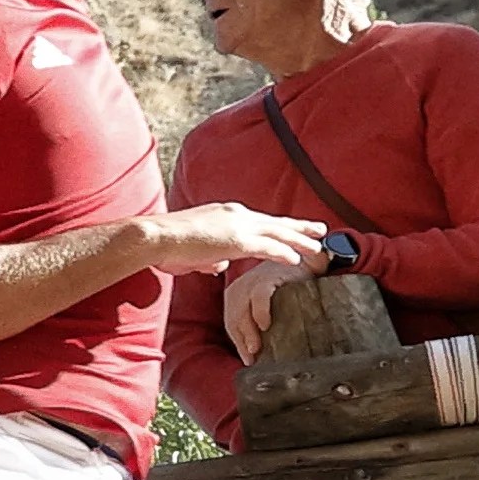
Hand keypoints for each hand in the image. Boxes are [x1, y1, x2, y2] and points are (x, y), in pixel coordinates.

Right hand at [153, 201, 327, 271]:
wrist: (156, 237)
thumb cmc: (168, 246)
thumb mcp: (194, 253)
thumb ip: (211, 257)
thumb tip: (220, 265)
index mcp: (226, 215)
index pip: (260, 222)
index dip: (279, 228)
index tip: (294, 231)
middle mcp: (236, 215)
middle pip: (276, 223)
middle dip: (300, 227)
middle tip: (321, 230)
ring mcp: (238, 225)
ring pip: (278, 232)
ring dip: (301, 240)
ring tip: (319, 247)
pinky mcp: (237, 240)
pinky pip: (268, 247)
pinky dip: (284, 252)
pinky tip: (298, 259)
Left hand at [221, 261, 316, 360]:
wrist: (303, 262)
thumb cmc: (285, 288)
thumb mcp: (265, 306)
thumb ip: (258, 323)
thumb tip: (257, 356)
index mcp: (235, 296)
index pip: (232, 324)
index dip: (239, 344)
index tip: (248, 361)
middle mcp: (239, 288)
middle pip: (234, 319)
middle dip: (242, 341)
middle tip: (252, 358)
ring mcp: (251, 282)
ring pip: (243, 310)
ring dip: (249, 331)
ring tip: (256, 348)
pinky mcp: (267, 277)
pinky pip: (259, 296)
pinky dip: (260, 312)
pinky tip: (265, 325)